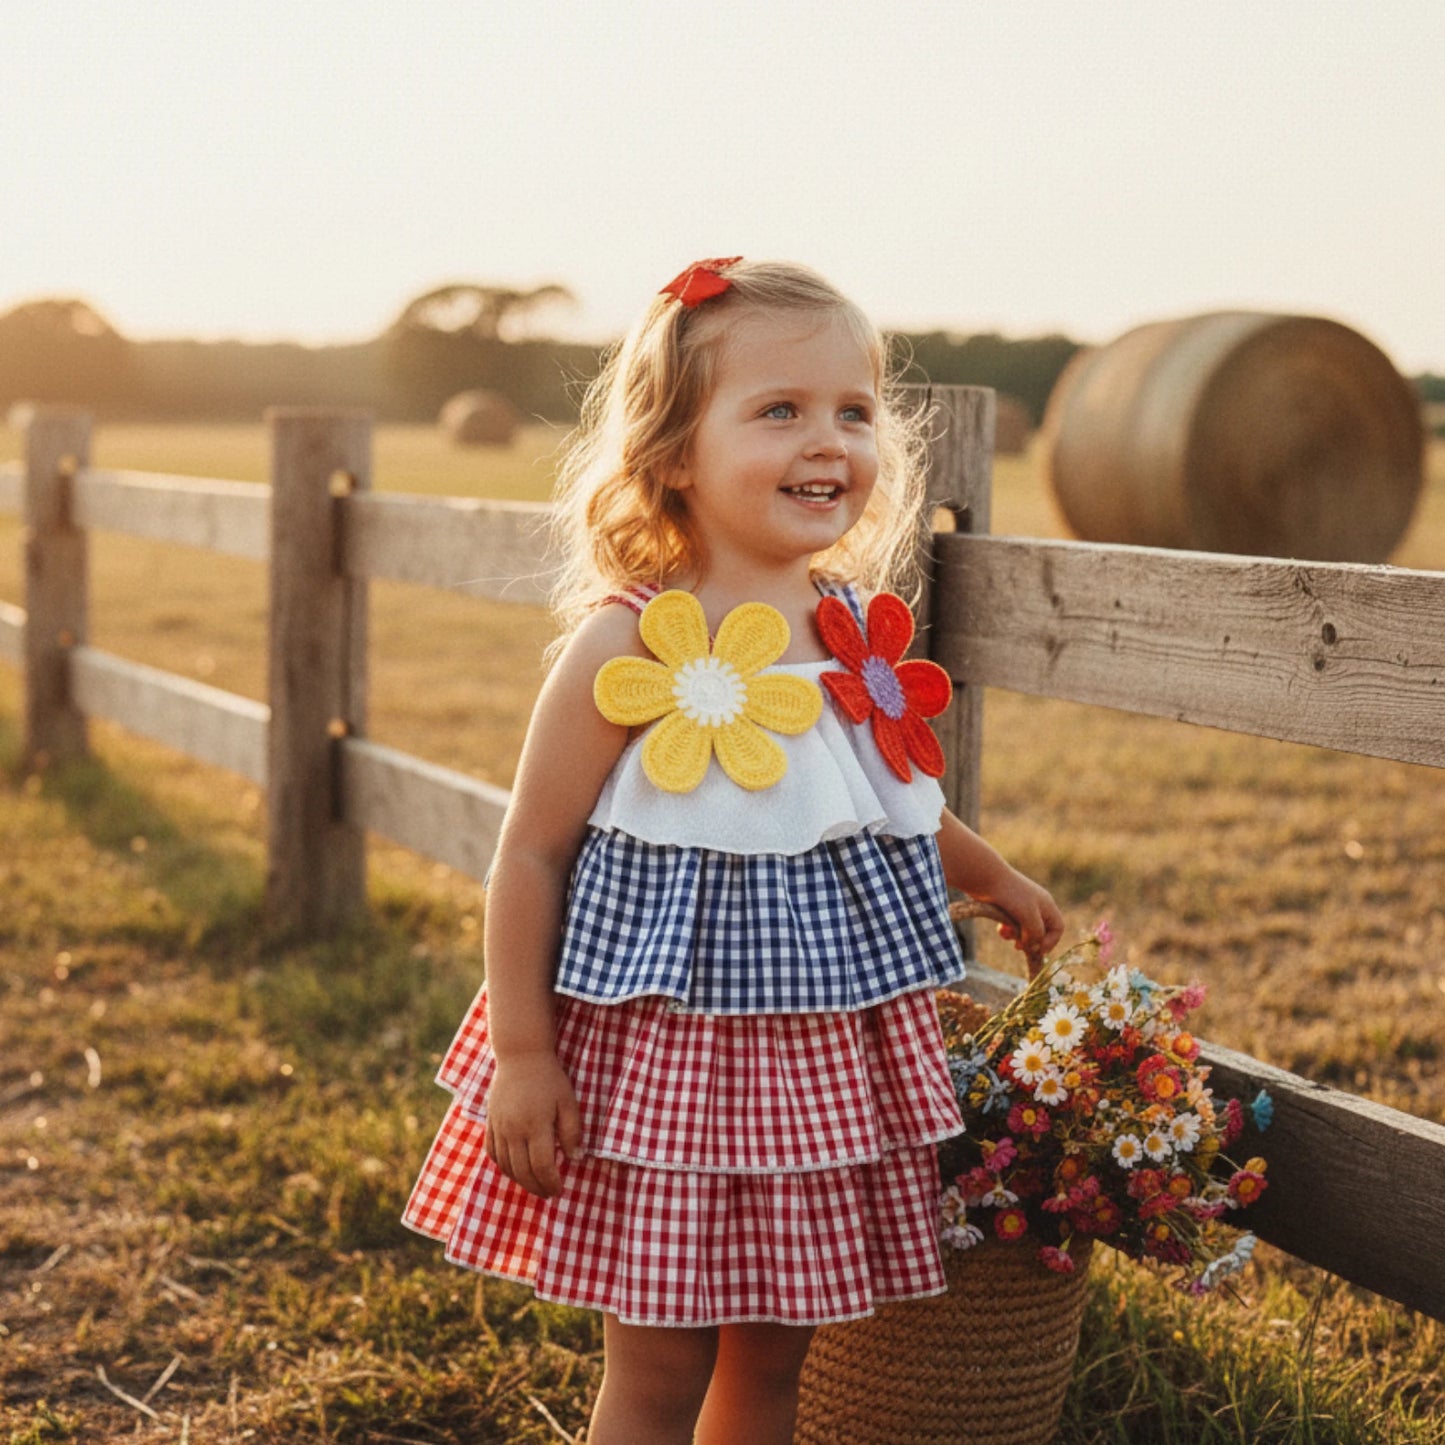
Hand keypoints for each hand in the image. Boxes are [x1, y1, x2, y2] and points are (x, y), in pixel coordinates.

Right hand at [484, 1050, 582, 1198]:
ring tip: (534, 1185)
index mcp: (536, 1125)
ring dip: (520, 1181)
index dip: (551, 1182)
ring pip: (506, 1166)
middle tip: (548, 1194)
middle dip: (537, 1187)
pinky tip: (515, 1170)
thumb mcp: (568, 1101)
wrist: (520, 1055)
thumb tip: (574, 1158)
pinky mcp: (490, 1123)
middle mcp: (514, 1130)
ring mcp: (499, 1128)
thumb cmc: (549, 1078)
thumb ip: (572, 1131)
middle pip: (523, 1171)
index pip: (542, 1166)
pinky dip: (504, 1167)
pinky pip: (493, 1153)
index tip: (560, 1189)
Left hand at [975, 867, 1063, 975]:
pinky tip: (1000, 930)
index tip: (1037, 950)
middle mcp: (1037, 905)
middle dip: (1030, 941)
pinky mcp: (1007, 907)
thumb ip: (1036, 934)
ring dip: (1017, 937)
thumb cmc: (1010, 895)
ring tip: (1007, 935)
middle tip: (1018, 946)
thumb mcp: (1029, 917)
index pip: (1057, 928)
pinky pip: (1012, 925)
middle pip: (1041, 931)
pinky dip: (1007, 931)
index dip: (1050, 942)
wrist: (986, 877)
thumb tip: (1034, 948)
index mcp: (1047, 905)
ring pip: (1025, 930)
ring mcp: (1021, 906)